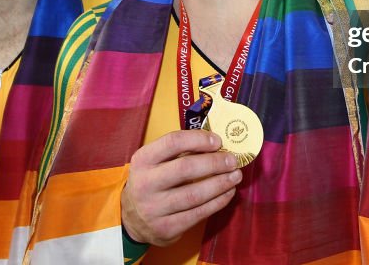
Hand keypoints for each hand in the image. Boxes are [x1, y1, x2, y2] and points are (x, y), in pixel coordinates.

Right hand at [121, 130, 240, 245]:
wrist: (133, 219)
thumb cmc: (152, 181)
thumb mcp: (155, 162)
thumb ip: (179, 151)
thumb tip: (216, 144)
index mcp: (143, 160)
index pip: (173, 142)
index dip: (198, 139)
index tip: (218, 141)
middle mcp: (145, 183)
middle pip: (185, 168)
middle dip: (214, 163)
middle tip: (233, 161)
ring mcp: (154, 208)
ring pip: (195, 194)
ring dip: (220, 184)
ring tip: (235, 176)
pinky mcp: (166, 228)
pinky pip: (198, 214)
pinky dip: (218, 202)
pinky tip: (228, 193)